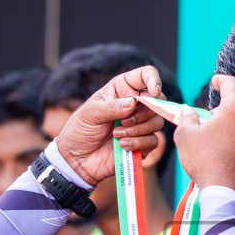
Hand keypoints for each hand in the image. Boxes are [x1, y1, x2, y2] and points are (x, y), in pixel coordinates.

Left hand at [54, 66, 168, 185]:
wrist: (77, 158)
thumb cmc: (80, 130)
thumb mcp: (90, 113)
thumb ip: (112, 107)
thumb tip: (133, 103)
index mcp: (122, 89)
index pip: (145, 75)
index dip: (154, 80)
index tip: (153, 92)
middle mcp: (134, 105)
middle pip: (157, 101)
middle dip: (143, 113)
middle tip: (123, 121)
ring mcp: (139, 125)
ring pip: (157, 122)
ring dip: (138, 130)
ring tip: (116, 135)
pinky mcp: (141, 144)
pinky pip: (153, 141)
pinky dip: (139, 143)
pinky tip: (122, 146)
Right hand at [174, 75, 234, 193]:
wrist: (225, 192)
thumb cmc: (205, 162)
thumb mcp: (185, 135)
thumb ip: (187, 117)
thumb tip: (189, 112)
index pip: (231, 83)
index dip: (221, 79)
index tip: (215, 82)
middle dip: (221, 109)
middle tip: (206, 121)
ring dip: (229, 125)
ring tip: (213, 140)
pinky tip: (224, 151)